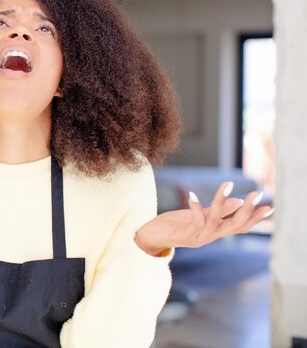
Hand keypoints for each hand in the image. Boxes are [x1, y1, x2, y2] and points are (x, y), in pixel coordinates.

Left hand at [135, 181, 273, 255]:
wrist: (151, 236)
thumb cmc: (174, 225)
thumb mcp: (198, 215)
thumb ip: (218, 210)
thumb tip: (238, 201)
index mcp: (215, 231)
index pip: (240, 226)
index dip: (255, 218)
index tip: (270, 207)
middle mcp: (210, 237)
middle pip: (235, 226)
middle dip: (248, 211)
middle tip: (257, 194)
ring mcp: (198, 238)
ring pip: (216, 221)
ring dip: (222, 202)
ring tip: (228, 184)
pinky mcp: (184, 236)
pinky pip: (194, 221)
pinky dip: (196, 208)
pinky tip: (193, 195)